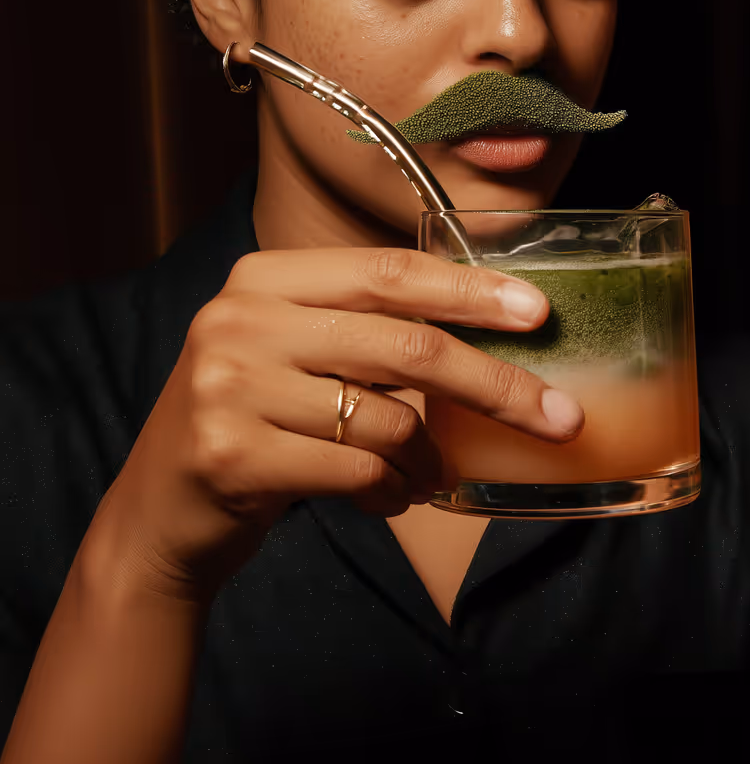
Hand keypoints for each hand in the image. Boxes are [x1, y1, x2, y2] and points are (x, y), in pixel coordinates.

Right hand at [84, 247, 580, 600]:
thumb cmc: (256, 419)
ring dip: (429, 459)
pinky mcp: (232, 454)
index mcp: (265, 276)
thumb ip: (368, 330)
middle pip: (404, 343)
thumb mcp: (294, 351)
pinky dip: (392, 493)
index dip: (469, 290)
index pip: (389, 271)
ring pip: (387, 417)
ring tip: (429, 476)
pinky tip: (387, 499)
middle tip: (556, 416)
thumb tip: (494, 334)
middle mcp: (242, 319)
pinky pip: (358, 472)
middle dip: (494, 383)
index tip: (536, 312)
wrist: (161, 511)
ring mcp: (230, 385)